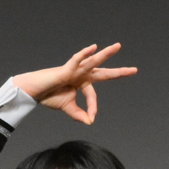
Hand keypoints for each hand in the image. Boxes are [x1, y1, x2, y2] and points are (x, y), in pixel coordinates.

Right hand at [12, 43, 136, 124]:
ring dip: (106, 54)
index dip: (92, 107)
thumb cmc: (50, 96)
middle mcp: (82, 74)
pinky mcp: (66, 68)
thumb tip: (90, 122)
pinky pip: (77, 59)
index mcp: (82, 83)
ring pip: (94, 61)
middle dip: (118, 72)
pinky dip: (84, 53)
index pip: (93, 96)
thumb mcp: (68, 108)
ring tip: (117, 46)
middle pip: (103, 73)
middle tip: (134, 70)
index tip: (91, 116)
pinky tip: (94, 48)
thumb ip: (80, 114)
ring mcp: (75, 70)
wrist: (34, 92)